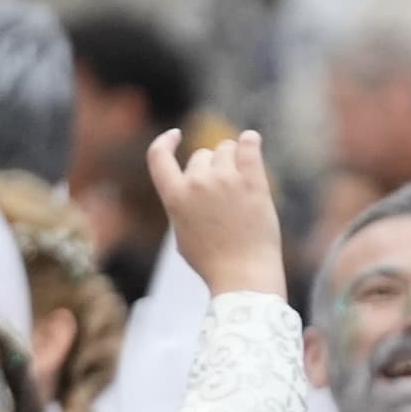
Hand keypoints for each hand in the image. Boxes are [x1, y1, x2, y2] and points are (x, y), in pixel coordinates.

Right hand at [146, 124, 286, 299]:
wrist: (243, 276)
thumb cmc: (212, 262)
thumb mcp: (182, 234)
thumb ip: (181, 205)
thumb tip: (188, 185)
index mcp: (174, 197)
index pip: (158, 156)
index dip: (165, 142)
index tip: (175, 135)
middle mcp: (197, 183)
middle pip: (202, 155)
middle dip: (211, 167)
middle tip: (225, 193)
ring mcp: (225, 180)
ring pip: (226, 149)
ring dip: (231, 159)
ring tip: (240, 182)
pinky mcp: (252, 182)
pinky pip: (249, 146)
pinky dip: (250, 141)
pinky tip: (251, 141)